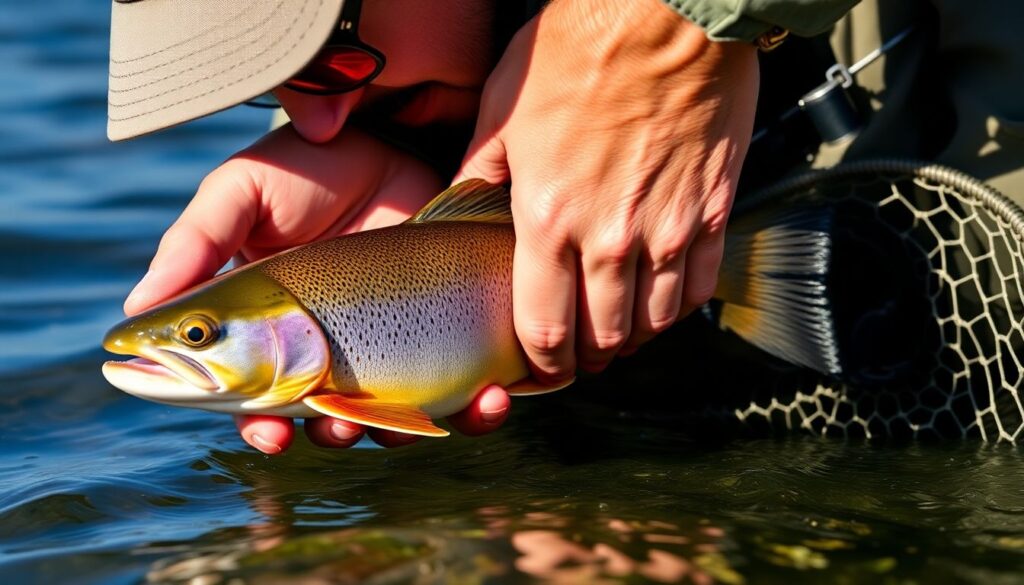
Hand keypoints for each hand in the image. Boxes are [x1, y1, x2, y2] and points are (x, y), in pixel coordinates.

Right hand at [124, 126, 510, 452]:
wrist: (400, 136)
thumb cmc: (311, 163)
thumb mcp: (243, 191)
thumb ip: (196, 244)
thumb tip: (136, 311)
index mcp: (272, 329)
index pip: (257, 397)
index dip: (258, 423)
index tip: (266, 432)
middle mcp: (331, 348)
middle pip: (326, 419)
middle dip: (329, 434)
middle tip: (333, 425)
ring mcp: (393, 346)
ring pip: (393, 420)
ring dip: (395, 434)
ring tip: (402, 420)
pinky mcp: (450, 339)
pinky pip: (463, 393)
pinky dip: (474, 410)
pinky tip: (482, 398)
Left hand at [454, 0, 758, 379]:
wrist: (671, 10)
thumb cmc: (584, 46)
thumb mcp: (505, 106)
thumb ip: (480, 171)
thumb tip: (460, 204)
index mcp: (549, 217)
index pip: (543, 329)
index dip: (539, 363)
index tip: (537, 367)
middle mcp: (610, 238)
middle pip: (601, 339)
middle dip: (584, 358)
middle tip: (575, 355)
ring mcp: (667, 229)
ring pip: (652, 324)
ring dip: (630, 338)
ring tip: (617, 333)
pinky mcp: (711, 212)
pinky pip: (697, 289)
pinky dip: (678, 308)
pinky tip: (662, 302)